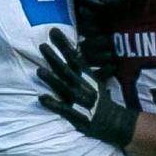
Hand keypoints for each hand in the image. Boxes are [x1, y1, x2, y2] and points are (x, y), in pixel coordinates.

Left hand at [35, 28, 138, 147]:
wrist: (116, 122)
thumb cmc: (102, 101)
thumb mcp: (95, 82)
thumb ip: (83, 70)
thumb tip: (71, 54)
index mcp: (88, 78)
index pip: (75, 58)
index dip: (64, 45)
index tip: (53, 32)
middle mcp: (84, 87)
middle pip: (67, 70)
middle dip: (54, 58)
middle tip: (42, 46)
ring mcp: (80, 102)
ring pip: (64, 88)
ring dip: (52, 79)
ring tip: (39, 70)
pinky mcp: (77, 116)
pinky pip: (63, 109)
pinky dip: (52, 103)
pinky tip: (41, 98)